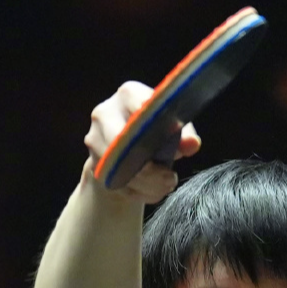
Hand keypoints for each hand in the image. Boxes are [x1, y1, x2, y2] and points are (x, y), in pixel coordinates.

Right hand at [83, 81, 202, 204]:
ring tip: (166, 185)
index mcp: (128, 94)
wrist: (127, 151)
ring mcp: (94, 139)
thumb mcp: (173, 129)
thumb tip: (192, 144)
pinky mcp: (94, 165)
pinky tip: (152, 191)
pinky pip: (117, 185)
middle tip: (170, 179)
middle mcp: (105, 113)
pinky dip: (139, 192)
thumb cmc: (154, 133)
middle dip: (149, 169)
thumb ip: (184, 134)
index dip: (156, 129)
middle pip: (123, 144)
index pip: (139, 107)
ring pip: (119, 169)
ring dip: (147, 184)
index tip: (174, 148)